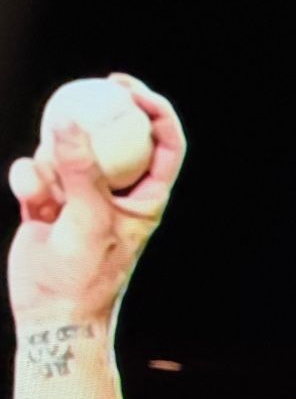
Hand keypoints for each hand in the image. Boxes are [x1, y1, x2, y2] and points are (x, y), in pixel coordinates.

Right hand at [8, 74, 186, 328]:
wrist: (54, 312)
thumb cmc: (86, 274)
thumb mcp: (89, 218)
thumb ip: (80, 169)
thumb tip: (68, 118)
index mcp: (146, 199)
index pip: (165, 146)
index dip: (155, 111)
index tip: (128, 89)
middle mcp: (116, 194)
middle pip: (115, 136)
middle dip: (100, 109)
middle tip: (87, 86)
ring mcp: (80, 196)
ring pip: (63, 151)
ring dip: (50, 162)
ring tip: (50, 197)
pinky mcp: (46, 201)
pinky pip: (32, 171)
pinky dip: (27, 180)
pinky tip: (29, 202)